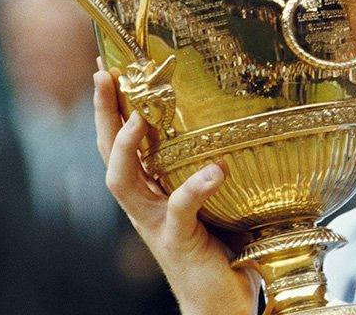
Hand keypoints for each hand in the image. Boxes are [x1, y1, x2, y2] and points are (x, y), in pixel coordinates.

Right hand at [93, 63, 259, 314]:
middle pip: (108, 151)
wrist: (222, 303)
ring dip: (126, 147)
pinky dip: (196, 186)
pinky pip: (179, 208)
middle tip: (103, 74)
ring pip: (123, 180)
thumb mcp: (220, 199)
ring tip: (139, 118)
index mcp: (152, 189)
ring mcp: (156, 222)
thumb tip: (251, 119)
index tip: (108, 65)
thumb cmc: (226, 248)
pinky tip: (217, 169)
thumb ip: (222, 165)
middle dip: (103, 112)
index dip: (111, 105)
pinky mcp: (178, 241)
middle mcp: (144, 203)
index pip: (122, 140)